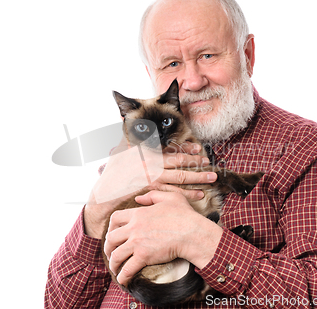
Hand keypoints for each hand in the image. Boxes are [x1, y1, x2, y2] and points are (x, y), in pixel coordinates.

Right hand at [84, 142, 216, 237]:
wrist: (104, 194)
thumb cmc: (112, 173)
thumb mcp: (120, 151)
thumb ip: (130, 140)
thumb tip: (132, 122)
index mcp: (145, 152)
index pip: (169, 149)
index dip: (185, 149)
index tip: (198, 149)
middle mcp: (150, 164)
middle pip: (179, 162)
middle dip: (196, 162)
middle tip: (210, 164)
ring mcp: (152, 179)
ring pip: (180, 177)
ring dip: (198, 178)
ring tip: (212, 178)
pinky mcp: (152, 192)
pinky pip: (174, 193)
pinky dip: (188, 194)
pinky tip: (200, 195)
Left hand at [103, 190, 222, 285]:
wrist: (192, 233)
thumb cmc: (185, 215)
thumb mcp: (171, 197)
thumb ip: (152, 196)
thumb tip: (138, 198)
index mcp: (138, 213)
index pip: (115, 218)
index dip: (111, 227)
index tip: (113, 233)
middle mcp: (134, 228)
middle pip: (111, 238)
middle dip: (108, 247)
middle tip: (111, 252)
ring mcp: (137, 242)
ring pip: (116, 255)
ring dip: (113, 263)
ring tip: (115, 268)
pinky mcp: (144, 256)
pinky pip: (127, 268)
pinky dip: (123, 276)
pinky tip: (123, 280)